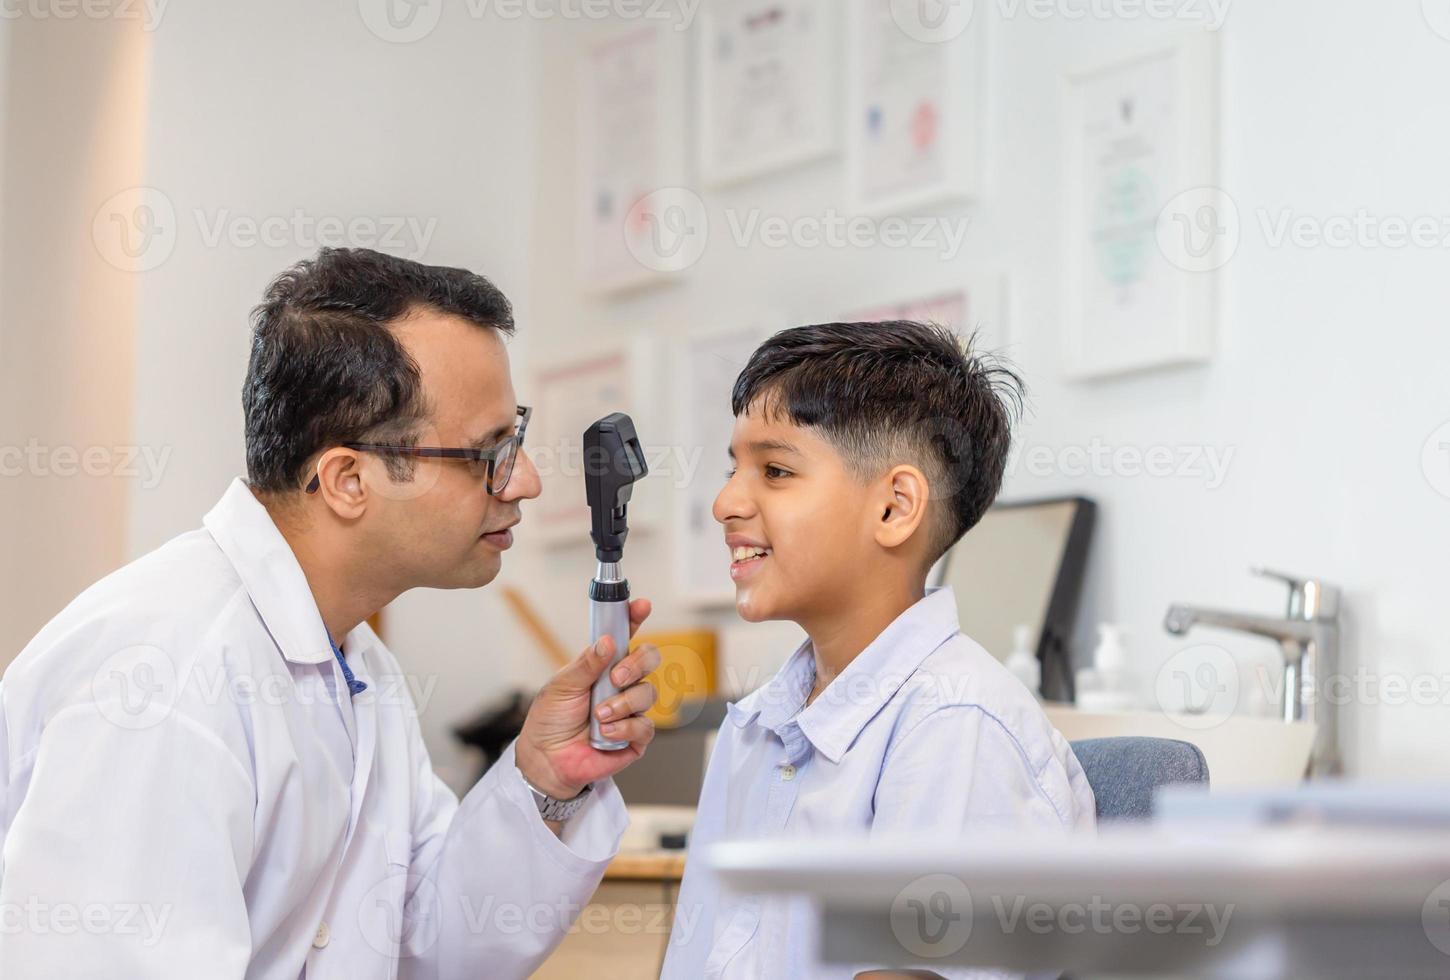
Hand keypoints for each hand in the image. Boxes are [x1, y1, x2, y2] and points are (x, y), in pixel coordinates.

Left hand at [516, 598, 660, 799]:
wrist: (546, 760)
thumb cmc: (551, 720)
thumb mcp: (561, 686)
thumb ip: (586, 664)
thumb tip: (607, 642)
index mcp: (603, 666)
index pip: (625, 636)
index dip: (634, 618)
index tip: (641, 606)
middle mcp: (621, 684)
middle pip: (649, 659)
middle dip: (637, 664)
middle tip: (616, 677)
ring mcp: (630, 709)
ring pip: (649, 693)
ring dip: (623, 703)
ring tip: (599, 715)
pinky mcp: (635, 737)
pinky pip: (645, 726)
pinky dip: (624, 728)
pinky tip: (605, 733)